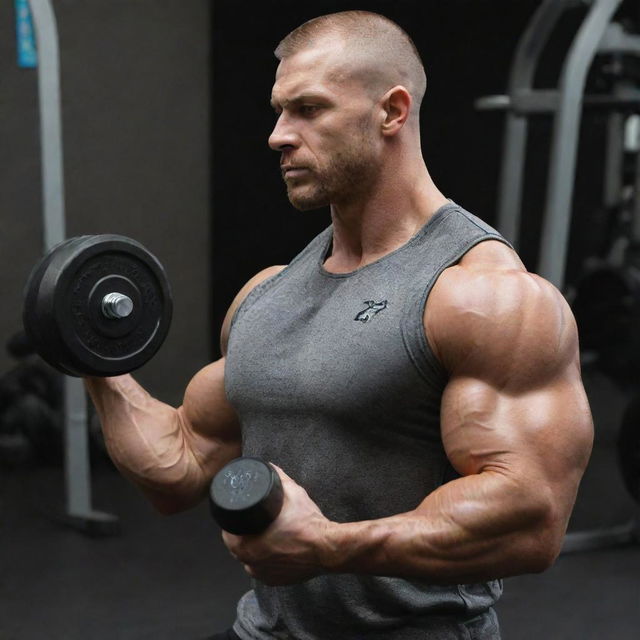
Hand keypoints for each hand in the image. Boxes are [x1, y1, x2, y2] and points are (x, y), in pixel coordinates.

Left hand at [221, 464, 333, 585]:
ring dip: (254, 549)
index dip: (232, 524)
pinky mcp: (277, 581)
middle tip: (253, 521)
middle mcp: (252, 565)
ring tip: (263, 534)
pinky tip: (273, 550)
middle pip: (239, 548)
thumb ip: (279, 477)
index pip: (229, 535)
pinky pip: (265, 569)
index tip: (239, 515)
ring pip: (252, 560)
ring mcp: (265, 575)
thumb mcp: (292, 493)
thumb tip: (269, 466)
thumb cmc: (307, 524)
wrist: (328, 547)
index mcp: (247, 547)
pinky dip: (267, 560)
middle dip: (244, 535)